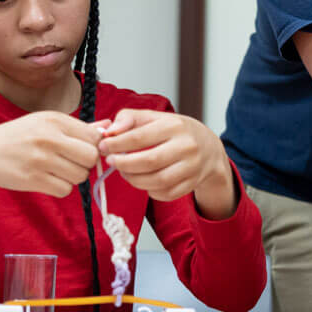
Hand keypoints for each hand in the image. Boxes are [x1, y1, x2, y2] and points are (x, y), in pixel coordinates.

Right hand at [0, 111, 102, 198]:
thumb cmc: (19, 137)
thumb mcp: (45, 123)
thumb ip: (78, 127)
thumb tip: (109, 126)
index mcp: (54, 120)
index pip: (95, 137)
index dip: (94, 147)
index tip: (83, 150)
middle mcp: (48, 137)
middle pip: (91, 157)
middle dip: (86, 164)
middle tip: (72, 163)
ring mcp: (40, 159)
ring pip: (80, 176)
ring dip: (74, 177)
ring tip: (57, 170)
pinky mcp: (34, 180)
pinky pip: (65, 190)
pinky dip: (61, 188)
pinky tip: (48, 179)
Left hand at [99, 109, 236, 217]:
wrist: (209, 148)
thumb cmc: (175, 131)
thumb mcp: (154, 117)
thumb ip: (129, 119)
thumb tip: (108, 132)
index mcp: (174, 126)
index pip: (140, 137)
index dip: (117, 144)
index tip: (103, 146)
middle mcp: (186, 147)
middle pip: (149, 162)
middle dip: (123, 164)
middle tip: (111, 162)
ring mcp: (191, 168)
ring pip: (156, 181)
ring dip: (133, 179)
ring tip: (125, 171)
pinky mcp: (191, 184)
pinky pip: (164, 194)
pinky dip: (148, 190)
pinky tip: (143, 180)